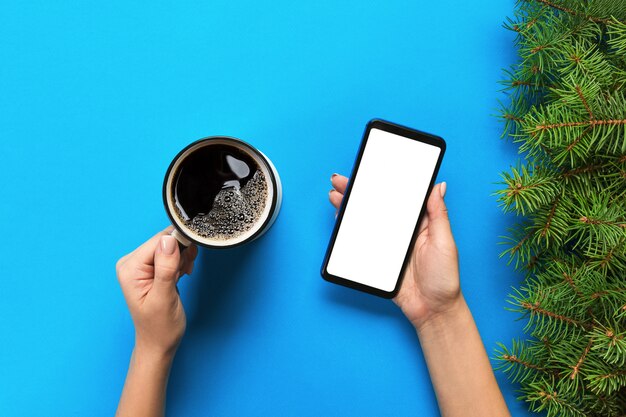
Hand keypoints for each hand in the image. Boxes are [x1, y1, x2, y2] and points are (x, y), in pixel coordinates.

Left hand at [116, 227, 198, 357]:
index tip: (188, 261)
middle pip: (164, 241)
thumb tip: (169, 240)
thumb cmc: (159, 326)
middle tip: (185, 272)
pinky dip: (180, 263)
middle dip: (181, 253)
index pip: (158, 241)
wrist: (158, 343)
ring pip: (171, 246)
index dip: (178, 245)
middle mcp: (132, 263)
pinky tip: (180, 275)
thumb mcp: (164, 297)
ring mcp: (140, 265)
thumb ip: (165, 268)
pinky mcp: (151, 268)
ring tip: (181, 277)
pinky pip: (171, 254)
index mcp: (130, 268)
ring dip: (182, 259)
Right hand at [329, 174, 460, 329]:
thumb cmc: (445, 278)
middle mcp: (401, 230)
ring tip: (335, 196)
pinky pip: (360, 242)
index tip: (370, 169)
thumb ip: (438, 214)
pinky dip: (348, 231)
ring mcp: (387, 245)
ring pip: (365, 221)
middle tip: (341, 180)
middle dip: (357, 191)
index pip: (399, 196)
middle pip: (376, 206)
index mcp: (418, 222)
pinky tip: (339, 220)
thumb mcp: (444, 242)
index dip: (384, 182)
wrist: (432, 309)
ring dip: (349, 208)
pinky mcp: (377, 260)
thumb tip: (439, 186)